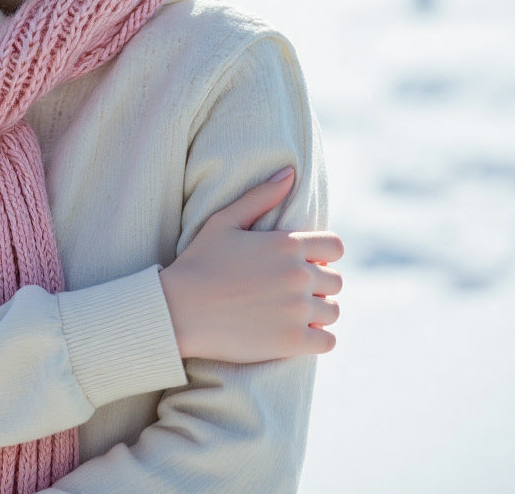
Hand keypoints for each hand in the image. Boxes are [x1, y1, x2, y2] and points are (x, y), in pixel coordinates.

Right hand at [159, 167, 343, 362]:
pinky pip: (328, 341)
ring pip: (333, 310)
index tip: (305, 263)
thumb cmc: (199, 262)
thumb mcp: (224, 220)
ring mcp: (298, 310)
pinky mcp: (293, 341)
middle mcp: (298, 275)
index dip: (323, 254)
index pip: (335, 246)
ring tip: (293, 311)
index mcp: (287, 243)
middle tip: (291, 290)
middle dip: (319, 284)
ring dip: (319, 311)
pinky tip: (294, 332)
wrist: (179, 309)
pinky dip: (317, 338)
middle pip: (336, 280)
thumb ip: (260, 195)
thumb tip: (290, 172)